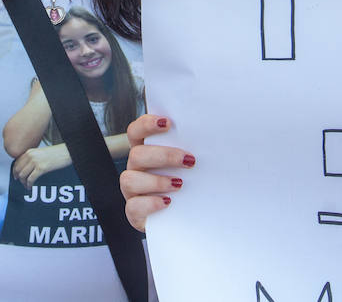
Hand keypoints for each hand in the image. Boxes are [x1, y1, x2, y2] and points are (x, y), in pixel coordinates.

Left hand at [12, 144, 71, 188]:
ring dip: (23, 183)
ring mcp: (35, 162)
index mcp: (30, 151)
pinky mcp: (41, 168)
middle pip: (18, 169)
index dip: (15, 171)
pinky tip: (30, 187)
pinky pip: (30, 179)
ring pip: (23, 175)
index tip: (16, 176)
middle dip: (19, 178)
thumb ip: (33, 158)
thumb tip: (27, 168)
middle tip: (22, 183)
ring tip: (27, 186)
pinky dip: (29, 185)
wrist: (66, 152)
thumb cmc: (56, 153)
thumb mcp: (41, 153)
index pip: (17, 162)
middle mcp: (30, 155)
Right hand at [119, 114, 192, 230]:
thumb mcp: (189, 164)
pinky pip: (133, 207)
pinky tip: (168, 202)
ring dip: (156, 181)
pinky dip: (150, 203)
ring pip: (129, 180)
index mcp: (145, 151)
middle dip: (163, 156)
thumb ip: (190, 150)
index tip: (168, 123)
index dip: (147, 124)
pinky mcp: (135, 212)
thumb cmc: (190, 184)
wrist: (188, 218)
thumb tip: (211, 137)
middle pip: (136, 154)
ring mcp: (132, 191)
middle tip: (189, 160)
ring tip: (179, 184)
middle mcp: (135, 169)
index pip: (135, 131)